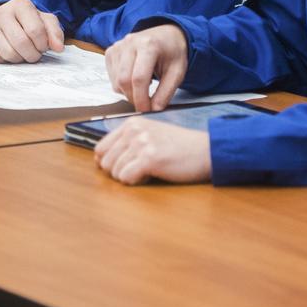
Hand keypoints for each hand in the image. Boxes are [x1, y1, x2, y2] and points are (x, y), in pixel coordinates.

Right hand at [0, 0, 63, 63]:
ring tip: (21, 53)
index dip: (43, 44)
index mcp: (20, 4)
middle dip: (32, 55)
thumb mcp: (44, 22)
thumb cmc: (28, 22)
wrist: (5, 20)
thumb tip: (58, 48)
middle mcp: (2, 11)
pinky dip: (3, 61)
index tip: (43, 45)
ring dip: (19, 59)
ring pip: (8, 53)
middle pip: (21, 43)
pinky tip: (7, 52)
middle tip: (34, 53)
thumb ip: (55, 33)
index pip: (35, 30)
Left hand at [94, 118, 211, 184]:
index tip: (120, 169)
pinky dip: (135, 182)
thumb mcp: (150, 135)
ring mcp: (141, 143)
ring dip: (129, 178)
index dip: (107, 163)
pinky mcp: (149, 158)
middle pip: (105, 162)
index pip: (101, 148)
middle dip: (118, 172)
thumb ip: (128, 142)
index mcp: (131, 124)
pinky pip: (126, 178)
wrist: (206, 150)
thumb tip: (101, 160)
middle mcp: (133, 130)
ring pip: (115, 171)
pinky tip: (150, 176)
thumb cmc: (180, 147)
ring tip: (148, 172)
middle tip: (138, 172)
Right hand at [105, 24, 188, 111]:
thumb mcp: (177, 72)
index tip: (147, 110)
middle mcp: (130, 43)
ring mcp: (118, 46)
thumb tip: (155, 109)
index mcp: (149, 45)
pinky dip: (121, 84)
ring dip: (127, 92)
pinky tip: (134, 79)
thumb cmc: (172, 52)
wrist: (166, 34)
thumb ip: (166, 92)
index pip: (139, 78)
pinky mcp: (111, 51)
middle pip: (123, 80)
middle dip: (133, 97)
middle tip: (145, 103)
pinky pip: (111, 76)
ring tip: (143, 87)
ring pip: (116, 80)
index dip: (141, 98)